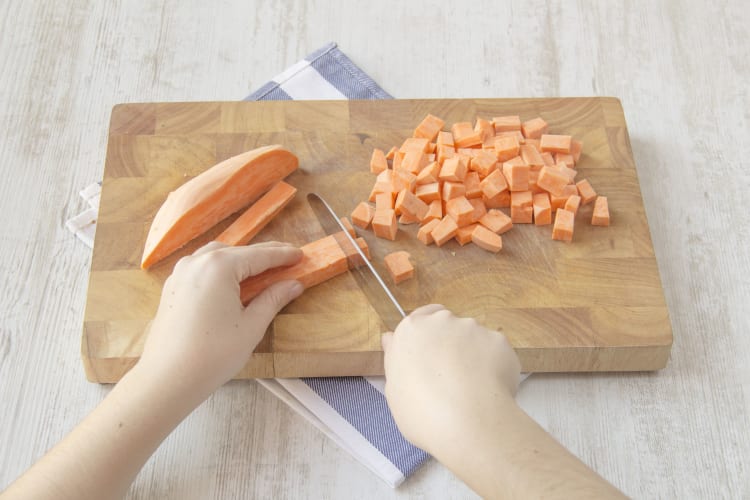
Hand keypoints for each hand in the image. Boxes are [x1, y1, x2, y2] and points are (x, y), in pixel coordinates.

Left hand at [138, 241, 303, 398]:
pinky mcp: (172, 287)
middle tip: (287, 258)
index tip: (301, 255)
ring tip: (261, 268)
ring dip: (240, 259)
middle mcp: (197, 262)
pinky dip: (221, 268)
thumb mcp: (251, 326)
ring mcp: (180, 273)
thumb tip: (294, 284)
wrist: (167, 379)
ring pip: (217, 256)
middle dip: (263, 255)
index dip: (283, 256)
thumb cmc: (213, 354)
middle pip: (238, 252)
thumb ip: (273, 299)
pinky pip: (201, 268)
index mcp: (219, 266)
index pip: (259, 256)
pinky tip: (230, 280)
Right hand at [381, 304, 520, 454]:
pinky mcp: (499, 341)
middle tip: (450, 377)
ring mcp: (473, 329)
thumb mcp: (394, 389)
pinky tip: (488, 389)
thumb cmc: (421, 412)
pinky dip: (494, 366)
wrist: (468, 424)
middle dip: (451, 345)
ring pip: (474, 338)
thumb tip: (392, 340)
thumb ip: (396, 358)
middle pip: (448, 326)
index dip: (428, 336)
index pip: (421, 316)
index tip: (431, 355)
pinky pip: (495, 351)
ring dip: (473, 355)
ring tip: (472, 388)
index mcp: (412, 329)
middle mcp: (442, 321)